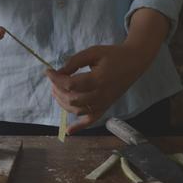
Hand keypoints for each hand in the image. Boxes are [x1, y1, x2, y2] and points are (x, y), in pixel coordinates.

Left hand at [45, 8, 169, 133]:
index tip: (48, 71)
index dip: (56, 79)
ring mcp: (104, 103)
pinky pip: (91, 120)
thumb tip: (58, 72)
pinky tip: (68, 130)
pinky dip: (79, 127)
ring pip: (78, 110)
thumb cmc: (112, 55)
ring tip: (56, 91)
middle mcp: (101, 95)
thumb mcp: (93, 52)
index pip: (71, 84)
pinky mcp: (105, 107)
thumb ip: (74, 61)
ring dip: (63, 103)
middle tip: (53, 80)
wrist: (134, 62)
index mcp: (98, 79)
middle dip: (58, 90)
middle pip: (72, 99)